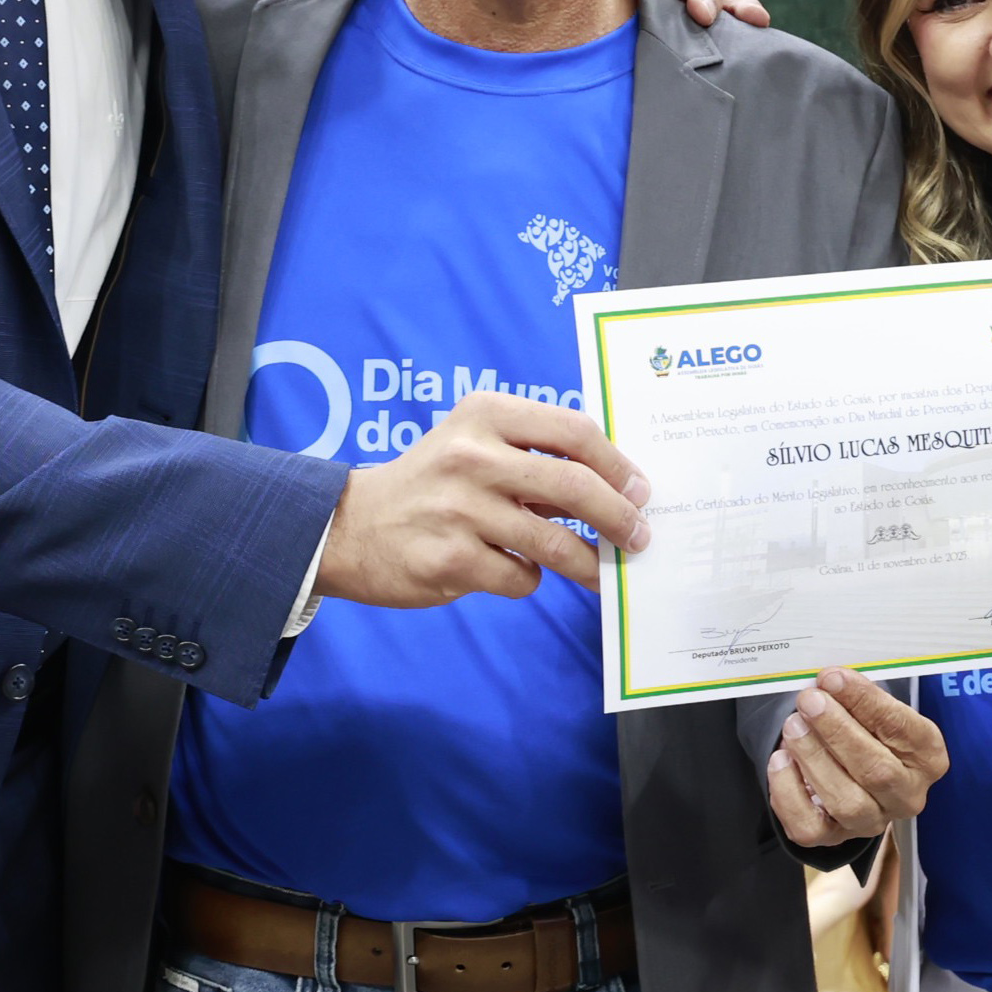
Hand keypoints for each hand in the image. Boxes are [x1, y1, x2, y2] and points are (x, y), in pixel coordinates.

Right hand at [310, 392, 653, 609]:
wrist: (350, 527)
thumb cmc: (431, 483)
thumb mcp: (474, 442)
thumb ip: (535, 454)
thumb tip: (616, 487)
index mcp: (486, 414)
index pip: (574, 432)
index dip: (618, 464)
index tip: (640, 490)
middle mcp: (472, 455)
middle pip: (574, 486)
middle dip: (619, 517)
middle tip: (638, 536)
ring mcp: (460, 509)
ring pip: (555, 542)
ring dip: (590, 562)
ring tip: (603, 571)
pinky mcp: (451, 559)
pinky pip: (521, 577)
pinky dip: (530, 578)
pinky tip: (512, 568)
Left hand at [766, 667, 948, 847]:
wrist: (851, 772)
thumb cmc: (867, 731)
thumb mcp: (874, 709)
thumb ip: (857, 697)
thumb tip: (827, 682)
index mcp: (928, 757)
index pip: (902, 728)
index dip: (866, 702)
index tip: (833, 678)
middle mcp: (907, 795)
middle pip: (877, 770)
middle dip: (837, 731)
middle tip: (809, 701)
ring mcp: (872, 821)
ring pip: (845, 800)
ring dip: (814, 758)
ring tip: (793, 726)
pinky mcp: (834, 838)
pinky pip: (810, 826)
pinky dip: (789, 792)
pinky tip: (781, 760)